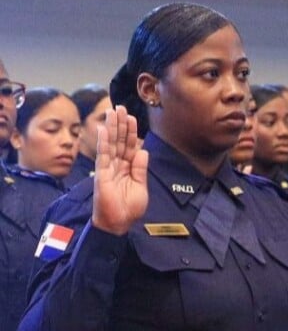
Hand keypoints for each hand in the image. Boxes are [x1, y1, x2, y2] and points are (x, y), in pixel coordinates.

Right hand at [92, 106, 148, 235]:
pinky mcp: (101, 174)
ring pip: (111, 144)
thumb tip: (143, 151)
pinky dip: (104, 142)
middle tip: (121, 107)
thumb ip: (140, 169)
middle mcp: (117, 165)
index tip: (132, 118)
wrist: (117, 223)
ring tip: (113, 112)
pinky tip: (104, 130)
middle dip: (121, 124)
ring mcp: (108, 168)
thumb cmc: (129, 208)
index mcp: (128, 168)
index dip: (131, 133)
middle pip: (119, 141)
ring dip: (112, 128)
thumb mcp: (140, 187)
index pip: (130, 146)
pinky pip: (103, 156)